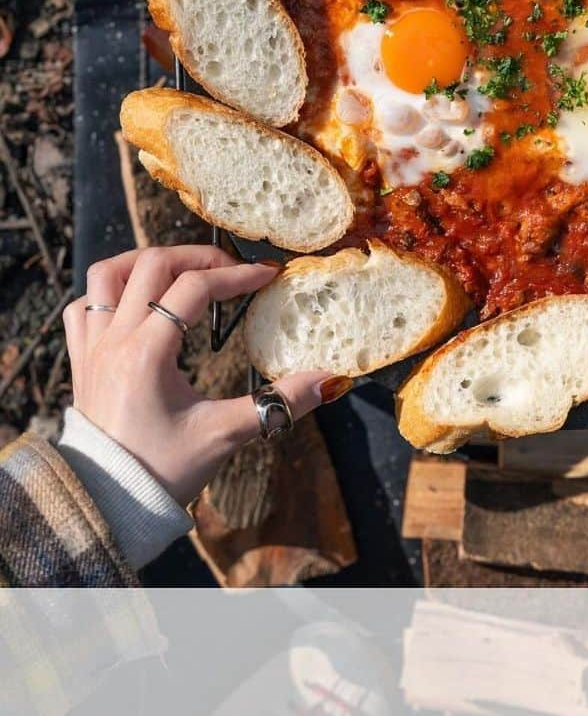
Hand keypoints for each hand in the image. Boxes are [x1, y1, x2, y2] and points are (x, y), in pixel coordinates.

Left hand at [63, 245, 345, 506]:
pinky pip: (83, 306)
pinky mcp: (80, 363)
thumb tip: (329, 380)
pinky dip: (110, 292)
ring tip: (182, 270)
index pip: (194, 287)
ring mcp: (91, 348)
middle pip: (151, 264)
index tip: (269, 275)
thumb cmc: (160, 473)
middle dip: (199, 256)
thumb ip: (277, 403)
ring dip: (146, 261)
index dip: (237, 274)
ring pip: (107, 274)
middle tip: (232, 269)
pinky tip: (136, 302)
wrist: (103, 508)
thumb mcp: (223, 435)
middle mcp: (113, 340)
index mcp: (146, 352)